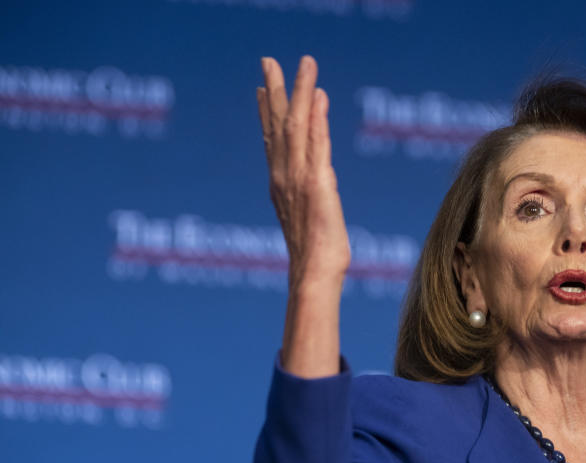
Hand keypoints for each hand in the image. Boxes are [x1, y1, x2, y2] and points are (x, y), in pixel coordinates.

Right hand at [257, 55, 349, 291]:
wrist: (314, 275)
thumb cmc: (315, 259)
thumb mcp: (308, 220)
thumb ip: (309, 198)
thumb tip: (317, 185)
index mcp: (280, 185)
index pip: (272, 141)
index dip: (267, 113)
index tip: (262, 89)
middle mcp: (284, 176)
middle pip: (278, 125)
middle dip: (274, 90)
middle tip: (267, 61)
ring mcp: (298, 178)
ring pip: (297, 126)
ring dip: (299, 91)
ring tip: (301, 64)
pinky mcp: (318, 184)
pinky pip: (317, 144)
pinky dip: (317, 118)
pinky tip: (319, 96)